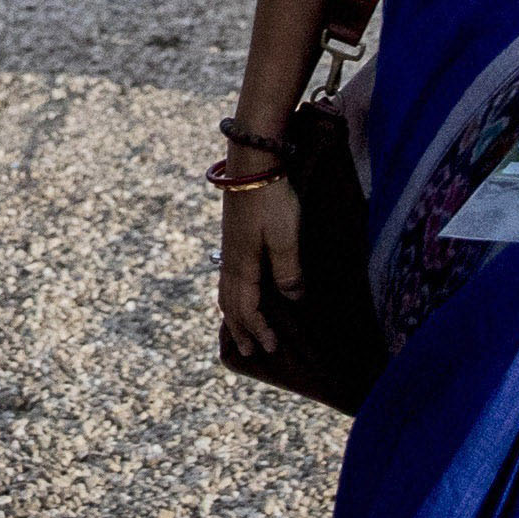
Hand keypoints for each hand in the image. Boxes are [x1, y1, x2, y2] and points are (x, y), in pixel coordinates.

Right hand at [215, 178, 302, 359]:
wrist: (252, 165)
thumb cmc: (272, 201)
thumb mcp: (286, 238)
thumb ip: (288, 271)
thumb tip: (292, 299)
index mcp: (242, 266)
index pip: (247, 308)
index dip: (258, 330)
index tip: (271, 348)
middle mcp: (230, 261)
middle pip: (230, 304)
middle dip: (240, 329)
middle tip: (249, 352)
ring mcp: (229, 249)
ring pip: (226, 291)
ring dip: (232, 314)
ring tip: (238, 329)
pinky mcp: (234, 238)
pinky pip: (227, 277)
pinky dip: (231, 295)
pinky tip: (239, 291)